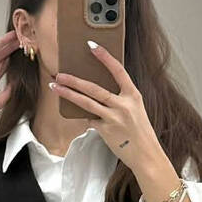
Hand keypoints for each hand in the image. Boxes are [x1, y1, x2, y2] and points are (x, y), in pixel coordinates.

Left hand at [49, 44, 160, 171]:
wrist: (146, 155)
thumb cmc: (140, 132)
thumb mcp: (135, 110)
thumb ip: (120, 100)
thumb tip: (97, 93)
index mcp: (133, 95)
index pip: (118, 70)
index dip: (104, 57)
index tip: (92, 46)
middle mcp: (123, 105)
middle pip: (94, 88)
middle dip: (74, 80)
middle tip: (60, 74)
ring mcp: (113, 118)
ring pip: (86, 102)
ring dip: (68, 94)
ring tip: (55, 87)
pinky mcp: (106, 130)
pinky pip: (90, 119)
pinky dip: (86, 116)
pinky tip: (80, 115)